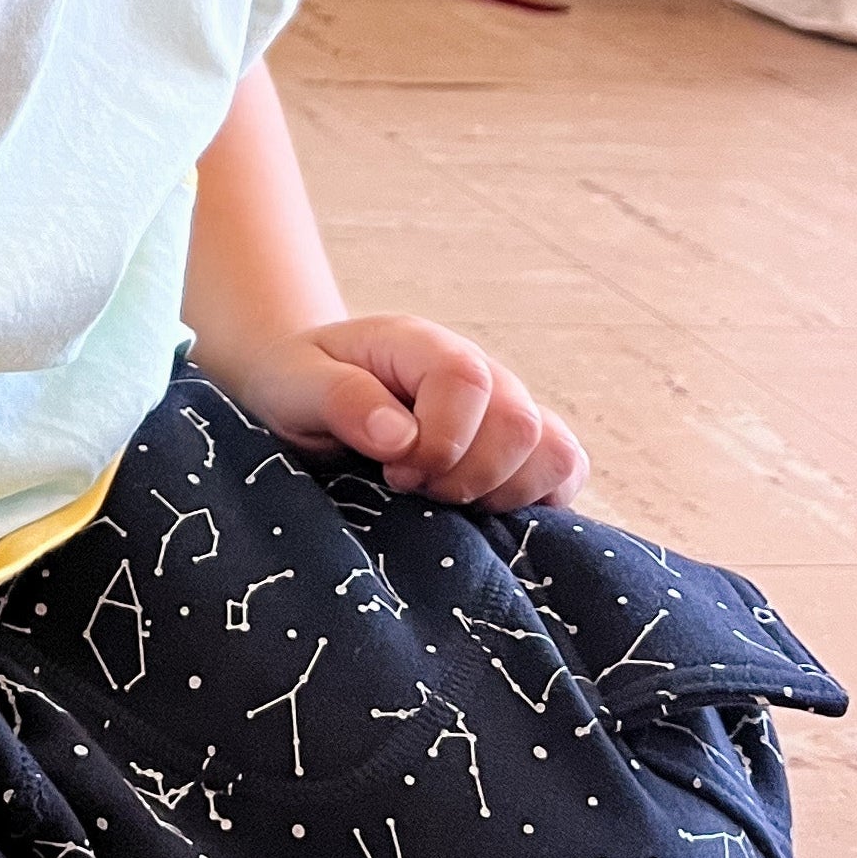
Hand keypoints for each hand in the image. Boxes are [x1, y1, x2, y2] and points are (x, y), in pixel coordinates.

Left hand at [231, 314, 588, 508]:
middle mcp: (479, 373)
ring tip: (444, 500)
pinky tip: (479, 511)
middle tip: (411, 487)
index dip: (439, 440)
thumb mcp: (292, 383)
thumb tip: (399, 437)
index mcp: (422, 346)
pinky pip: (564, 472)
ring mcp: (505, 409)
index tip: (394, 470)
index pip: (467, 382)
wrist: (308, 392)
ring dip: (502, 494)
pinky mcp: (518, 449)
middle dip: (466, 476)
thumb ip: (340, 399)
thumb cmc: (297, 384)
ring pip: (555, 453)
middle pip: (520, 424)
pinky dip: (534, 502)